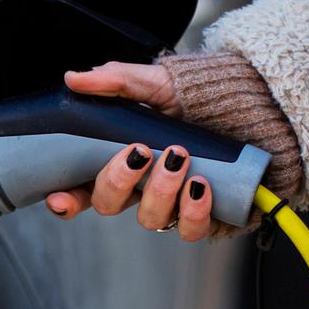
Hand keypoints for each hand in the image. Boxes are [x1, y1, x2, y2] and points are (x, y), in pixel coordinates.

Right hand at [46, 63, 219, 240]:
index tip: (60, 198)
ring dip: (160, 190)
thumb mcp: (155, 83)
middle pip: (109, 204)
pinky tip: (200, 185)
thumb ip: (116, 81)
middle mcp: (140, 189)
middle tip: (140, 151)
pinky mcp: (201, 217)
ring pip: (149, 218)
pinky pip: (189, 230)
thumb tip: (75, 78)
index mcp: (120, 162)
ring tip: (179, 156)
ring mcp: (170, 205)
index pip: (82, 189)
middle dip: (118, 181)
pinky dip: (192, 210)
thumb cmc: (195, 99)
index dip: (66, 200)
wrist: (248, 107)